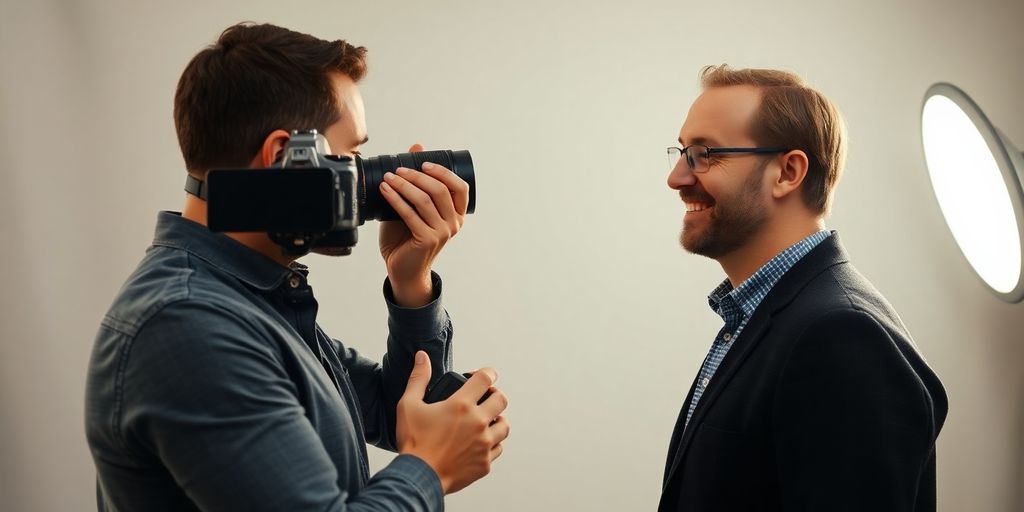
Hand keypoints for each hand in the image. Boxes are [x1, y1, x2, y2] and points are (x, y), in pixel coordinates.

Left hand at [379, 144, 469, 307]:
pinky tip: (385, 191)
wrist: (403, 269)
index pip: (461, 187)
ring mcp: (442, 232)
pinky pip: (410, 214)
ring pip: (424, 200)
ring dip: (404, 185)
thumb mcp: (414, 206)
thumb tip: (417, 146)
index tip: (424, 163)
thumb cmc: (407, 237)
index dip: (444, 172)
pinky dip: (395, 199)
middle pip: (440, 190)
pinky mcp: (427, 239)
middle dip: (417, 176)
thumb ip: (417, 181)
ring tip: (388, 177)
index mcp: (457, 214)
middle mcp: (454, 223)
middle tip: (399, 169)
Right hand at [397, 351, 509, 493]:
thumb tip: (422, 357)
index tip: (485, 375)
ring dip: (497, 419)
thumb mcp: (408, 405)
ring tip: (485, 420)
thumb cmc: (413, 442)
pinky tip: (480, 442)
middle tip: (484, 397)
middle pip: (501, 399)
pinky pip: (498, 448)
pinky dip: (492, 442)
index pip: (485, 378)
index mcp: (461, 405)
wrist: (418, 477)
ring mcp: (484, 444)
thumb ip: (418, 379)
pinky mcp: (484, 463)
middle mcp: (478, 422)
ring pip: (504, 425)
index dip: (488, 372)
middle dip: (494, 394)